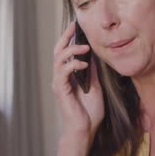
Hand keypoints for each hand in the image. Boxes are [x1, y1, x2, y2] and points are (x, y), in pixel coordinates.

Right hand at [52, 22, 104, 155]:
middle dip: (66, 37)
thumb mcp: (96, 85)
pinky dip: (73, 65)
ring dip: (72, 50)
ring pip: (58, 59)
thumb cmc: (90, 112)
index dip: (70, 38)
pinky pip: (63, 72)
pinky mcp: (61, 90)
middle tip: (74, 26)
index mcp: (68, 75)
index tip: (77, 26)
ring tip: (85, 47)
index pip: (66, 52)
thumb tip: (95, 55)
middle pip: (58, 51)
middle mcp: (61, 77)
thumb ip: (93, 71)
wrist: (86, 129)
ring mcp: (59, 83)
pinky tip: (84, 64)